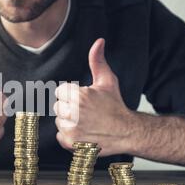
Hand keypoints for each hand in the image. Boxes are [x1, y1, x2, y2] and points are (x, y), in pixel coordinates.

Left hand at [54, 39, 136, 156]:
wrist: (127, 131)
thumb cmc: (115, 105)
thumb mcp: (107, 81)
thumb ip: (97, 61)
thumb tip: (98, 41)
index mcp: (79, 96)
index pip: (61, 91)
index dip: (71, 94)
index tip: (83, 100)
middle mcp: (73, 113)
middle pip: (58, 106)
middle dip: (69, 108)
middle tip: (85, 112)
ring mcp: (72, 130)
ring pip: (59, 121)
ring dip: (68, 122)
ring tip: (86, 122)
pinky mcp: (71, 143)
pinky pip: (60, 136)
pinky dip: (68, 136)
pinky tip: (83, 132)